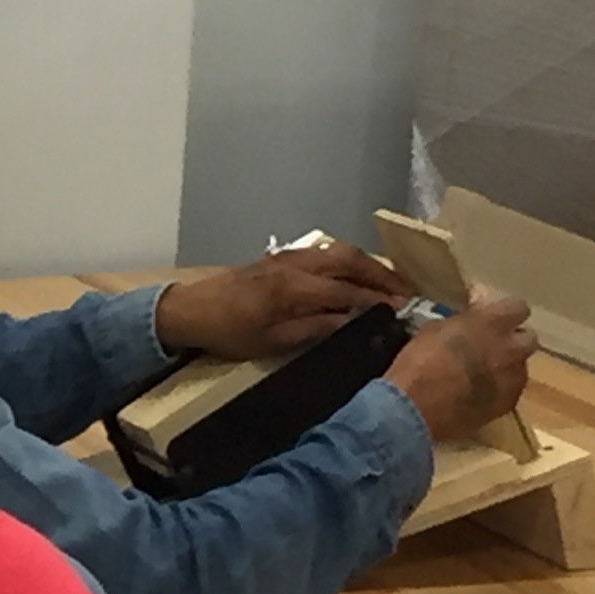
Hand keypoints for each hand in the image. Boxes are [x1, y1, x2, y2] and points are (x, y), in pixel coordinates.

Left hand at [155, 247, 405, 361]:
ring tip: (386, 284)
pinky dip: (346, 261)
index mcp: (295, 287)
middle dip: (381, 275)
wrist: (189, 310)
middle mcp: (296, 264)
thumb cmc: (229, 332)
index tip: (402, 310)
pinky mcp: (279, 258)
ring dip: (366, 265)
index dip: (378, 300)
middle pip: (350, 260)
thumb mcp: (273, 341)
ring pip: (338, 252)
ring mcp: (287, 257)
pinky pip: (323, 253)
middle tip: (405, 293)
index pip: (348, 290)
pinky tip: (354, 276)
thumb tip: (355, 323)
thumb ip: (316, 329)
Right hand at [387, 292, 536, 441]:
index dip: (502, 312)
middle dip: (512, 340)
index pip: (517, 307)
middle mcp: (512, 348)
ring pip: (520, 366)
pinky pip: (511, 390)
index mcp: (493, 323)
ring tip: (482, 374)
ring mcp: (514, 378)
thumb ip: (459, 322)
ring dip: (506, 366)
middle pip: (528, 338)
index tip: (485, 315)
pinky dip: (498, 389)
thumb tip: (467, 321)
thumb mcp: (433, 329)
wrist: (417, 411)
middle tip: (489, 345)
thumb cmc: (418, 365)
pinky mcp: (509, 404)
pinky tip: (478, 395)